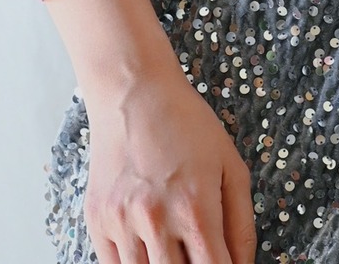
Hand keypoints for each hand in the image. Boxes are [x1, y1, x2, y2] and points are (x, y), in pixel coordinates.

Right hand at [81, 64, 257, 263]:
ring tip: (171, 246)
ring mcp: (121, 221)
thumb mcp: (230, 166)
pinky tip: (146, 249)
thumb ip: (241, 226)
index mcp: (195, 209)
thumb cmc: (185, 123)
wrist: (133, 91)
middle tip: (195, 252)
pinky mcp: (97, 219)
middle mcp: (156, 220)